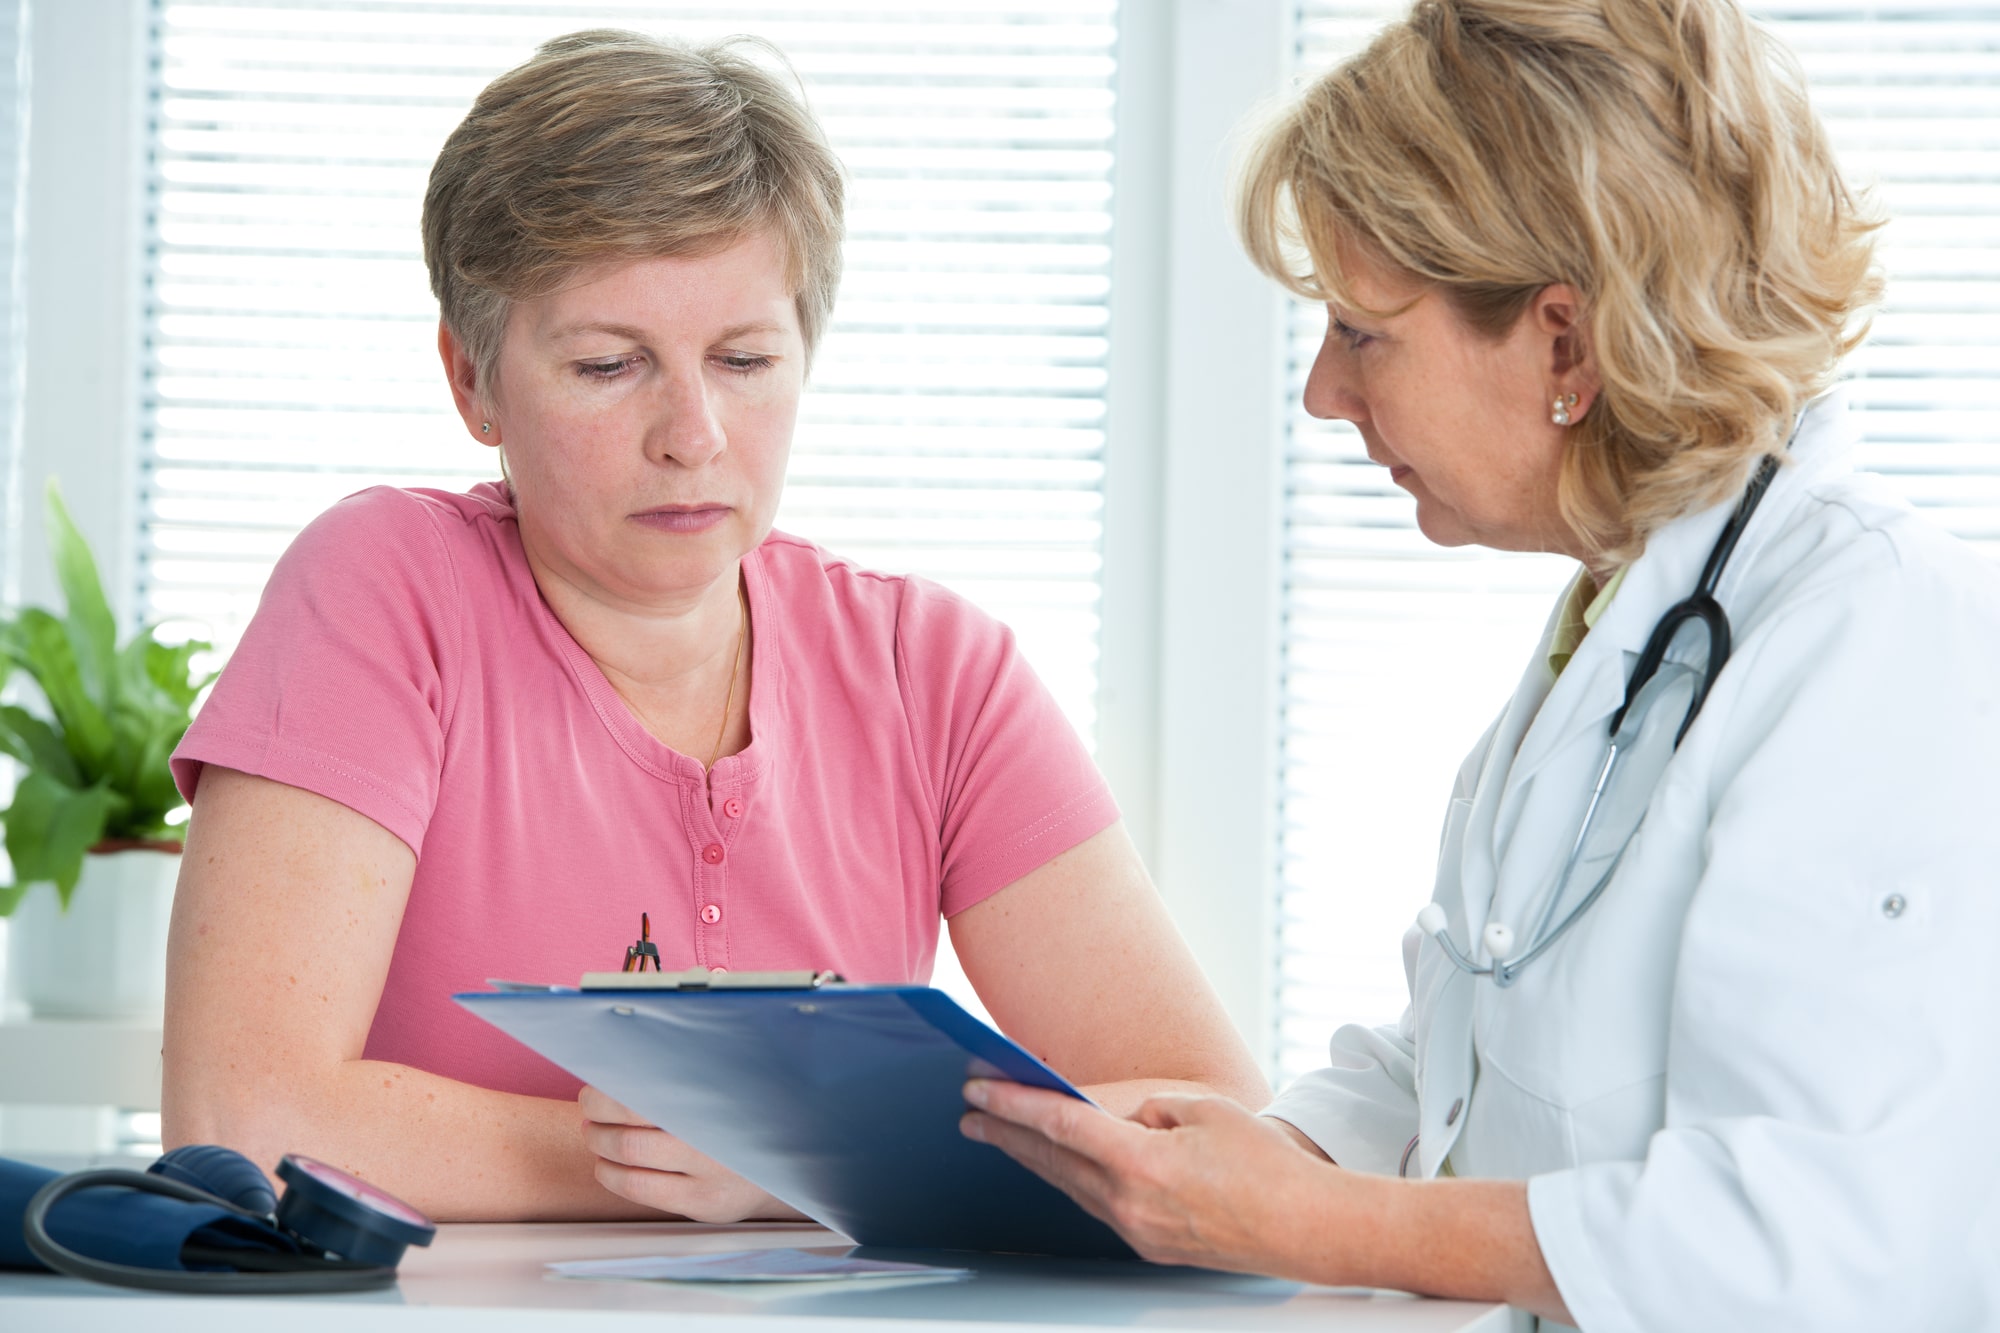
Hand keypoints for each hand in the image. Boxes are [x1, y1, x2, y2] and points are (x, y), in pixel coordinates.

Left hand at [578, 1085, 806, 1222]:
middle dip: (597, 1108)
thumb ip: (684, 1076)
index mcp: (719, 1093)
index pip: (650, 1084)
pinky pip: (638, 1188)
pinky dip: (610, 1174)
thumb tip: (621, 1056)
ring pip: (630, 1152)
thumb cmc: (738, 1121)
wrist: (787, 1169)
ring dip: (599, 1140)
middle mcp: (717, 1131)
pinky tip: (606, 1165)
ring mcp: (712, 1170)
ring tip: (594, 1132)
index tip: (598, 1078)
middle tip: (589, 1103)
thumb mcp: (724, 1089)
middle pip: (633, 1116)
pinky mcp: (703, 1202)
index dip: (613, 1083)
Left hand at [959, 1079, 1345, 1276]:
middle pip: (1052, 1161)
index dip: (1014, 1104)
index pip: (1061, 1125)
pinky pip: (1096, 1204)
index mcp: (1142, 1163)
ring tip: (999, 1135)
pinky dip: (1069, 1180)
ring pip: (1069, 1186)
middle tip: (969, 1113)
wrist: (1305, 1227)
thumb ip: (1149, 1110)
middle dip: (1006, 1133)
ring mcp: (1136, 1230)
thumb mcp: (1203, 1111)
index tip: (978, 1089)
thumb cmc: (1265, 1165)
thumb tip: (1117, 1120)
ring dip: (1032, 1159)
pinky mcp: (1148, 1243)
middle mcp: (1130, 1203)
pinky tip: (1056, 1166)